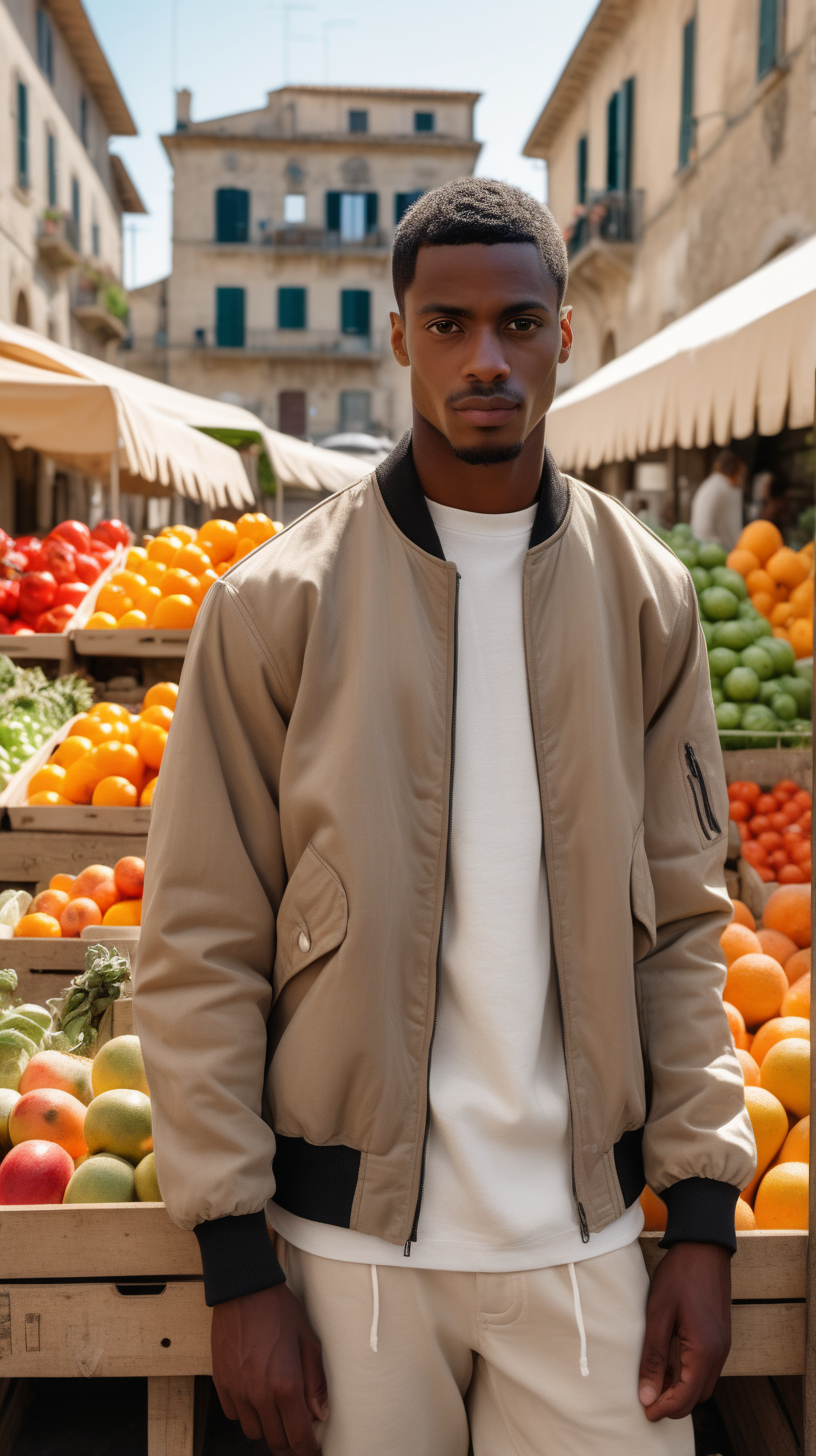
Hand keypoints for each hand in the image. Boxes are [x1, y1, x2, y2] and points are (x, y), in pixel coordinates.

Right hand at [211, 1283, 327, 1454]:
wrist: (244, 1290)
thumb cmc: (280, 1311)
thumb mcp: (308, 1341)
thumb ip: (315, 1383)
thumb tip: (320, 1415)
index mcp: (286, 1386)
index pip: (298, 1438)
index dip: (307, 1450)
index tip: (312, 1451)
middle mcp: (260, 1394)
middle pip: (275, 1441)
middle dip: (289, 1443)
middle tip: (297, 1434)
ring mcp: (237, 1390)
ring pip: (253, 1431)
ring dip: (267, 1427)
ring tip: (276, 1410)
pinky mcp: (221, 1383)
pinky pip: (233, 1414)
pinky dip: (245, 1413)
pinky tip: (255, 1396)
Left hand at [638, 1242, 730, 1420]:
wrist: (704, 1246)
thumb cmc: (679, 1276)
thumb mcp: (658, 1315)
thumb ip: (654, 1358)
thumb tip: (647, 1395)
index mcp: (704, 1350)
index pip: (686, 1397)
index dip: (664, 1409)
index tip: (644, 1411)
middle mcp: (719, 1353)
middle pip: (697, 1397)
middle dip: (674, 1404)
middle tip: (647, 1399)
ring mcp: (722, 1345)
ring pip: (703, 1384)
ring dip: (682, 1390)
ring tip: (655, 1383)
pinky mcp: (720, 1336)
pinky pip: (706, 1368)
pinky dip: (689, 1375)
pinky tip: (670, 1365)